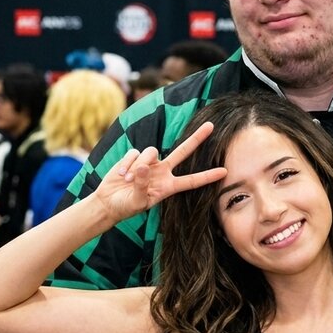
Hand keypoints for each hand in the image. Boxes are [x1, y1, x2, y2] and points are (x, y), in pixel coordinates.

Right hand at [94, 122, 225, 222]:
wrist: (108, 202)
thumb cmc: (125, 206)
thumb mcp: (136, 201)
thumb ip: (142, 185)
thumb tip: (144, 167)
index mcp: (168, 186)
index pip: (191, 181)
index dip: (207, 176)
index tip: (224, 172)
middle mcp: (162, 172)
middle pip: (183, 151)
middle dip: (197, 138)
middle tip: (211, 126)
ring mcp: (149, 163)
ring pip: (151, 152)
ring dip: (138, 165)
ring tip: (128, 180)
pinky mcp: (135, 157)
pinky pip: (134, 153)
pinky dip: (127, 164)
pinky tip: (121, 174)